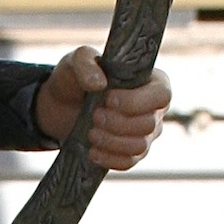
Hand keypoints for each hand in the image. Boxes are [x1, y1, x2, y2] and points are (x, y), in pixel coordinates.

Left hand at [34, 45, 170, 167]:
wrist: (61, 106)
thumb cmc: (77, 78)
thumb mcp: (76, 61)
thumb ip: (86, 62)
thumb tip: (99, 83)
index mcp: (151, 82)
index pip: (162, 95)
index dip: (136, 101)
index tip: (109, 99)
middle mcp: (155, 109)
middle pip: (148, 124)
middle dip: (118, 123)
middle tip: (94, 116)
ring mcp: (146, 134)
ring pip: (140, 146)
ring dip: (112, 141)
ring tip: (91, 133)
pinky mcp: (132, 153)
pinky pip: (129, 162)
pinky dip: (109, 158)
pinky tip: (92, 151)